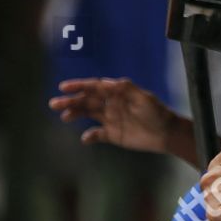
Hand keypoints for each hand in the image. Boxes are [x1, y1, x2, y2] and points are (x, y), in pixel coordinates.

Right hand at [50, 76, 182, 154]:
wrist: (166, 133)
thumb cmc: (157, 113)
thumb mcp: (144, 99)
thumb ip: (126, 89)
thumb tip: (107, 82)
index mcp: (117, 93)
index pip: (94, 87)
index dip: (79, 86)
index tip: (64, 87)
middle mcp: (111, 104)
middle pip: (87, 100)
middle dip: (71, 101)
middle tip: (54, 103)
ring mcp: (110, 119)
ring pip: (88, 114)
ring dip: (75, 114)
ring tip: (64, 116)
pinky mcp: (112, 134)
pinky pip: (96, 134)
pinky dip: (89, 136)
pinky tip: (86, 138)